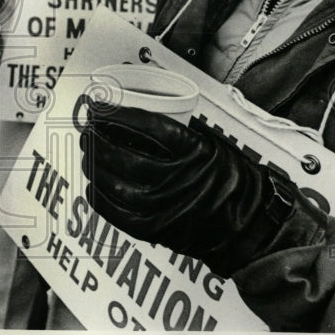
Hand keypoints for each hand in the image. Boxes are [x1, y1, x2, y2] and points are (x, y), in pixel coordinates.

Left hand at [80, 100, 326, 276]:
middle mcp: (174, 178)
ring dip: (94, 164)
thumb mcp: (210, 144)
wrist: (246, 224)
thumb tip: (135, 112)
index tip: (102, 106)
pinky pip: (114, 211)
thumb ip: (177, 131)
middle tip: (88, 127)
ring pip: (112, 182)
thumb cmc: (229, 180)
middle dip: (97, 137)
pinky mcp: (152, 229)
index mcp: (192, 152)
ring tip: (88, 151)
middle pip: (122, 153)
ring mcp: (161, 206)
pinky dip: (98, 195)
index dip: (117, 113)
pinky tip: (93, 183)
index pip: (146, 125)